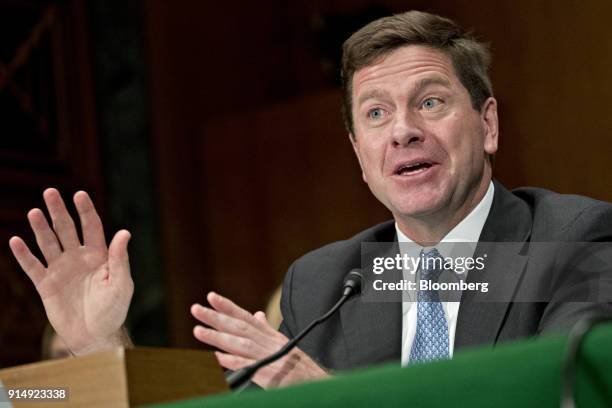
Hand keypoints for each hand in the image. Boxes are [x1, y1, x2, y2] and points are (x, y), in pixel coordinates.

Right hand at [9, 188, 133, 354]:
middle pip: (66, 229)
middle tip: (50, 192)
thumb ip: (120, 258)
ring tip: (34, 212)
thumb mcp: (120, 283)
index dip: (85, 210)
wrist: (94, 335)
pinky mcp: (46, 285)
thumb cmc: (113, 310)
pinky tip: (15, 241)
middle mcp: (78, 258)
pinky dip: (24, 255)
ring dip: (40, 228)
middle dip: (58, 211)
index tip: (79, 194)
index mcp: (99, 255)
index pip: (91, 227)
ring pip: (48, 243)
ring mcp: (61, 270)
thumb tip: (124, 232)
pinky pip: (33, 267)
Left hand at [191, 292, 328, 388]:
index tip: (210, 297)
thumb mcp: (284, 342)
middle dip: (216, 317)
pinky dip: (232, 361)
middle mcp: (268, 342)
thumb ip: (267, 329)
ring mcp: (269, 357)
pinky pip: (248, 366)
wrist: (318, 382)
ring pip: (240, 343)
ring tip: (199, 331)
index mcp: (269, 335)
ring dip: (218, 337)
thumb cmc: (299, 365)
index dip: (227, 306)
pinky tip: (217, 358)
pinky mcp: (270, 375)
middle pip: (239, 326)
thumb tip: (257, 314)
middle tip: (196, 309)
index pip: (245, 316)